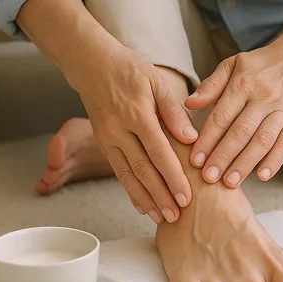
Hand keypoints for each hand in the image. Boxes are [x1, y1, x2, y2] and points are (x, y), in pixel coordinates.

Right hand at [68, 42, 197, 223]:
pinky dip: (130, 191)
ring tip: (161, 217)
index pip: (158, 152)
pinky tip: (142, 206)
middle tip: (176, 216)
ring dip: (145, 199)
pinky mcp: (103, 142)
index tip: (187, 196)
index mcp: (136, 113)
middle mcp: (118, 130)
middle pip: (142, 169)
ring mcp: (107, 138)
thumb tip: (191, 139)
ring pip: (127, 175)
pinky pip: (118, 171)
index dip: (173, 176)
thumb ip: (174, 112)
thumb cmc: (130, 69)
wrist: (91, 64)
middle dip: (160, 195)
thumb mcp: (156, 81)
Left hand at [185, 37, 282, 186]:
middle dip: (223, 157)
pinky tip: (261, 176)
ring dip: (245, 163)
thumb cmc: (262, 65)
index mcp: (244, 83)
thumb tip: (188, 103)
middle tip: (209, 178)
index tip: (195, 160)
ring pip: (262, 141)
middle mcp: (264, 97)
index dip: (208, 139)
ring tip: (230, 182)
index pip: (222, 116)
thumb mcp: (234, 64)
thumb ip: (211, 85)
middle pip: (241, 132)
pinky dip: (274, 161)